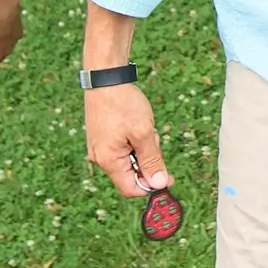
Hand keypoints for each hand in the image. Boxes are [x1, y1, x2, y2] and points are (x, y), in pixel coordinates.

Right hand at [84, 83, 169, 199]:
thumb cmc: (122, 103)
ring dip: (142, 149)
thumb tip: (159, 184)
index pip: (130, 189)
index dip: (151, 186)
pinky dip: (134, 141)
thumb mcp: (144, 133)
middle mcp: (100, 158)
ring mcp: (99, 147)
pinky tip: (136, 124)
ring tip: (143, 127)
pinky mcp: (101, 137)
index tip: (167, 176)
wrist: (105, 77)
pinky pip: (122, 148)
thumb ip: (152, 161)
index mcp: (108, 161)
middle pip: (130, 174)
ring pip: (128, 160)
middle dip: (147, 161)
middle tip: (153, 139)